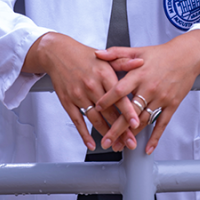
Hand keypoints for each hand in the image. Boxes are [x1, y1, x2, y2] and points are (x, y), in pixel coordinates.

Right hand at [23, 32, 143, 149]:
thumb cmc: (84, 56)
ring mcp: (79, 95)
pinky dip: (84, 134)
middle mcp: (92, 86)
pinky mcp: (68, 102)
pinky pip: (77, 121)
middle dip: (121, 129)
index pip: (119, 96)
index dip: (128, 111)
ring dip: (106, 134)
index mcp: (103, 74)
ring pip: (95, 119)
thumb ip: (124, 62)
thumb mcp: (106, 57)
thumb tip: (141, 62)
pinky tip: (92, 144)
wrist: (58, 53)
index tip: (137, 123)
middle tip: (131, 142)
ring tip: (116, 145)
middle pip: (109, 112)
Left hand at [94, 30, 199, 153]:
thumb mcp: (137, 50)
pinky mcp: (171, 105)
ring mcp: (161, 98)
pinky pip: (162, 124)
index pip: (120, 90)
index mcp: (139, 74)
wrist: (187, 56)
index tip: (97, 109)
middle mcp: (149, 88)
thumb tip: (97, 54)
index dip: (108, 100)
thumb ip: (116, 53)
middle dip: (117, 128)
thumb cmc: (161, 54)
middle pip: (131, 111)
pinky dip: (155, 138)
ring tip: (121, 146)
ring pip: (144, 120)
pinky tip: (147, 148)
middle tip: (106, 141)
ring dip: (132, 135)